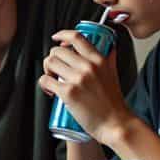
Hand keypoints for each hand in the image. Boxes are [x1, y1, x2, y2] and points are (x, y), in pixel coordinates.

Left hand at [39, 29, 132, 144]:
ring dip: (47, 71)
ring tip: (53, 80)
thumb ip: (109, 58)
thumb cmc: (113, 103)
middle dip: (52, 60)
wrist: (115, 123)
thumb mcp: (113, 74)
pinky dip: (44, 85)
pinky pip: (45, 80)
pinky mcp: (68, 92)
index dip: (62, 35)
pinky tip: (50, 91)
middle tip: (55, 70)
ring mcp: (77, 79)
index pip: (77, 37)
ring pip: (49, 63)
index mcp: (99, 60)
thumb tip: (108, 46)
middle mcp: (88, 66)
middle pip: (57, 51)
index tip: (56, 38)